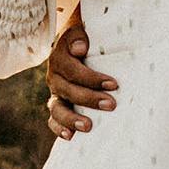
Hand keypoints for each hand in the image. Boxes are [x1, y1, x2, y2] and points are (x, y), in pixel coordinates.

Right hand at [46, 12, 115, 140]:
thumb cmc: (87, 40)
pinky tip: (70, 137)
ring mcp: (55, 93)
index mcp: (60, 59)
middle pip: (68, 91)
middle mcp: (55, 77)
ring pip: (57, 108)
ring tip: (88, 126)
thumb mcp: (82, 32)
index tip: (114, 84)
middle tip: (111, 105)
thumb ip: (79, 37)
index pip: (73, 71)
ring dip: (71, 119)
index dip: (92, 79)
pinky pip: (54, 120)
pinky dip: (59, 128)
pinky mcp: (58, 105)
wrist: (76, 44)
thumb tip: (80, 49)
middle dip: (89, 99)